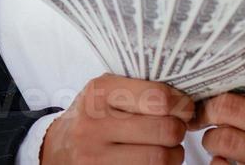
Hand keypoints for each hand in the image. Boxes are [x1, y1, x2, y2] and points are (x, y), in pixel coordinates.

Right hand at [39, 72, 193, 164]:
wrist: (58, 148)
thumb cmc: (93, 115)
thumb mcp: (106, 91)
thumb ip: (139, 87)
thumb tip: (186, 99)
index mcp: (99, 92)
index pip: (157, 97)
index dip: (181, 104)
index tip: (185, 108)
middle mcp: (94, 124)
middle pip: (164, 129)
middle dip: (179, 130)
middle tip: (177, 129)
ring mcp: (95, 157)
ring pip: (159, 158)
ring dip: (174, 155)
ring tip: (169, 148)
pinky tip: (154, 160)